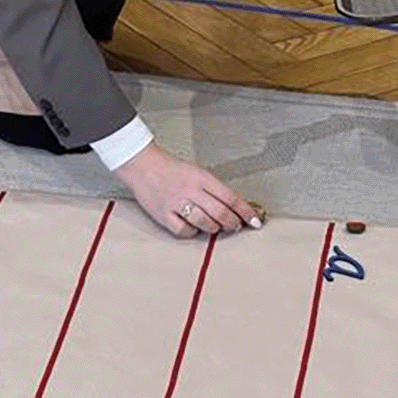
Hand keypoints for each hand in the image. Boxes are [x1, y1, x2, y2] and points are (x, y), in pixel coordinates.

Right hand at [114, 142, 263, 237]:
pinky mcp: (163, 214)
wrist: (141, 164)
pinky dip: (192, 232)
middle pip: (221, 213)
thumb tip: (232, 205)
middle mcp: (191, 190)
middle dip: (233, 223)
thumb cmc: (169, 167)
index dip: (246, 211)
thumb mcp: (196, 171)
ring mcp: (176, 203)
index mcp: (202, 177)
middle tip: (236, 226)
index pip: (231, 198)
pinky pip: (184, 231)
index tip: (255, 220)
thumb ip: (213, 188)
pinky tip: (194, 228)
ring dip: (215, 228)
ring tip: (216, 227)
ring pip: (205, 224)